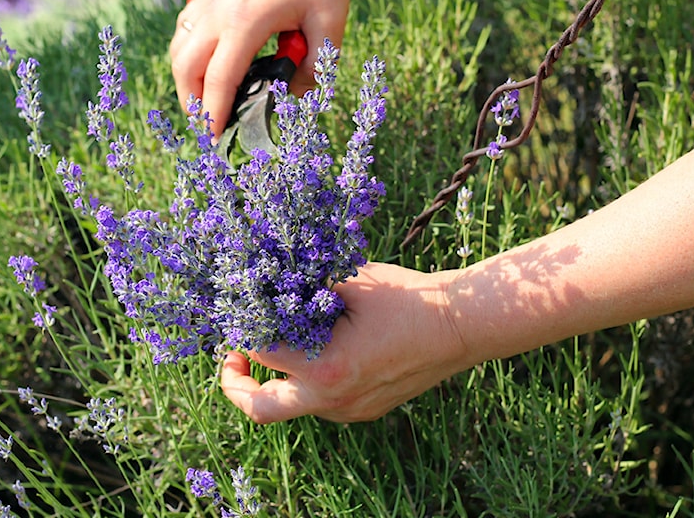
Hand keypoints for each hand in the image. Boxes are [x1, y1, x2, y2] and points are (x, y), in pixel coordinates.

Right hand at [169, 0, 363, 134]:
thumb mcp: (329, 23)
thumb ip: (317, 67)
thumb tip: (298, 98)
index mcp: (246, 21)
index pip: (219, 80)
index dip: (214, 114)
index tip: (214, 138)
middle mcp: (219, 10)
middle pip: (185, 67)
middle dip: (192, 103)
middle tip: (207, 125)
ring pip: (178, 47)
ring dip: (185, 79)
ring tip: (204, 101)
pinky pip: (185, 29)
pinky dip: (187, 54)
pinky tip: (206, 65)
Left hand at [220, 263, 470, 423]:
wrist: (461, 325)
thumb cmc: (407, 298)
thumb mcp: (350, 283)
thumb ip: (305, 287)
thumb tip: (268, 281)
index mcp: (326, 368)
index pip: (260, 353)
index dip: (241, 331)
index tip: (237, 315)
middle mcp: (334, 400)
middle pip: (261, 409)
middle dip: (236, 385)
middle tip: (232, 358)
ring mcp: (350, 411)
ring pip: (292, 405)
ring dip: (277, 378)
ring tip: (280, 341)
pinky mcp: (364, 411)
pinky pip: (319, 402)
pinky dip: (306, 380)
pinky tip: (318, 348)